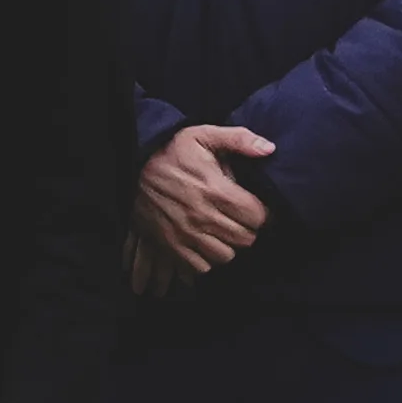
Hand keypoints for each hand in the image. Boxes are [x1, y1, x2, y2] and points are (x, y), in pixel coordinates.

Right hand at [132, 124, 275, 275]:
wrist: (132, 168)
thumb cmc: (171, 152)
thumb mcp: (203, 135)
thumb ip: (239, 139)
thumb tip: (269, 148)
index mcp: (215, 189)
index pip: (256, 216)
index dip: (263, 214)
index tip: (257, 209)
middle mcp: (202, 215)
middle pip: (244, 239)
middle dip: (248, 230)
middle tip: (242, 221)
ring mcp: (185, 234)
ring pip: (226, 256)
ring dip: (229, 246)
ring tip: (225, 233)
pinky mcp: (171, 245)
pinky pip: (201, 267)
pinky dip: (208, 260)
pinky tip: (207, 244)